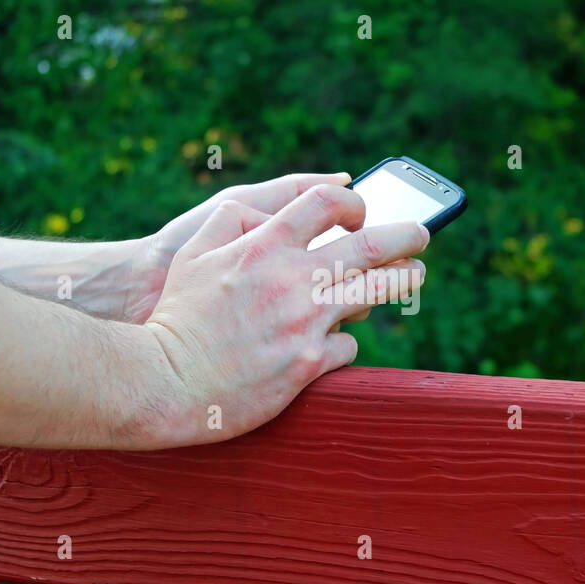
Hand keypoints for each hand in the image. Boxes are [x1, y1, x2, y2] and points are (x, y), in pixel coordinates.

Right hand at [144, 183, 427, 443]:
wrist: (163, 382)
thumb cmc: (176, 317)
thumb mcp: (194, 254)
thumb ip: (234, 222)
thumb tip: (273, 214)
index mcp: (264, 245)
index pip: (325, 201)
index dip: (352, 202)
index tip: (359, 213)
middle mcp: (292, 279)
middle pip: (373, 244)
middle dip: (408, 234)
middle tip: (421, 234)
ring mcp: (304, 322)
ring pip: (379, 291)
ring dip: (404, 280)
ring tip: (414, 277)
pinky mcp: (307, 364)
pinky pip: (348, 346)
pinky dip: (344, 342)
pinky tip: (334, 343)